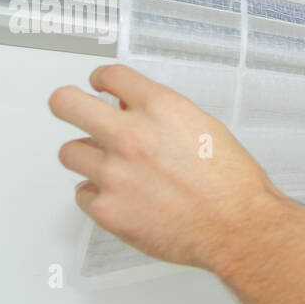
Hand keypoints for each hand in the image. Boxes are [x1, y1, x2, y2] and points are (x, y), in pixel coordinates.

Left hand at [49, 64, 284, 271]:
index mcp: (161, 108)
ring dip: (86, 157)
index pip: (111, 76)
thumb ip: (164, 116)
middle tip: (72, 110)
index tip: (98, 86)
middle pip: (66, 103)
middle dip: (68, 104)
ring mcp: (114, 173)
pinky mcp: (107, 209)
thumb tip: (136, 111)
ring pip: (70, 152)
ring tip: (109, 168)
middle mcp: (131, 135)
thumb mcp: (205, 129)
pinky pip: (83, 193)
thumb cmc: (232, 185)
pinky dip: (98, 196)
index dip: (101, 80)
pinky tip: (121, 199)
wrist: (238, 227)